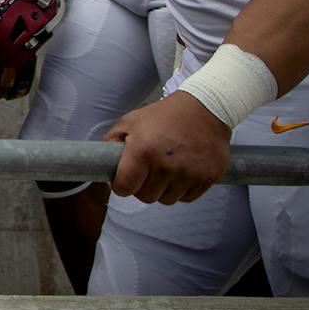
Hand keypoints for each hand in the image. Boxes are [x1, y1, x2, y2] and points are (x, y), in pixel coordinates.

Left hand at [106, 91, 232, 202]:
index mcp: (143, 150)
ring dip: (162, 189)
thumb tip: (102, 162)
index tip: (124, 178)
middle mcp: (165, 166)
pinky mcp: (206, 179)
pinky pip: (187, 198)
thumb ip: (113, 141)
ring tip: (165, 169)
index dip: (121, 185)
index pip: (124, 188)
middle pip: (145, 197)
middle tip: (146, 170)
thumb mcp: (131, 121)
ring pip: (166, 200)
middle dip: (142, 186)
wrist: (205, 109)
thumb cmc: (165, 115)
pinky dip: (181, 189)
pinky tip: (181, 171)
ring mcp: (188, 174)